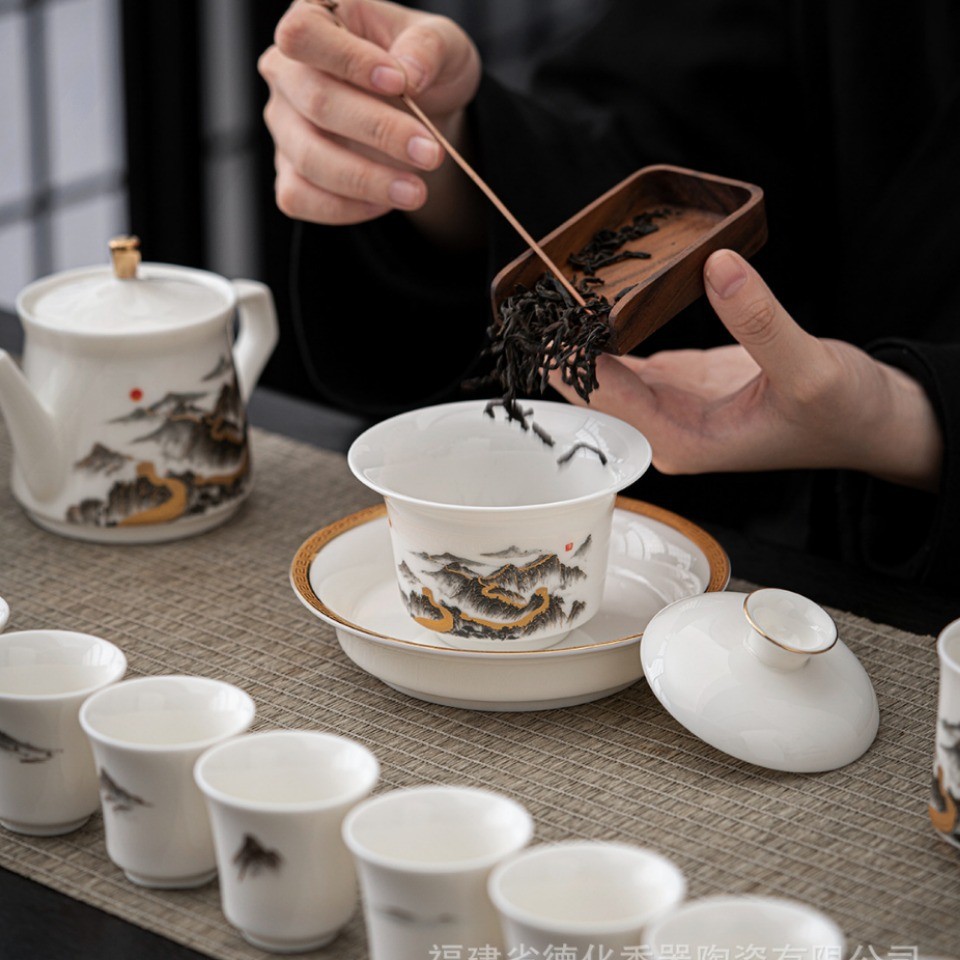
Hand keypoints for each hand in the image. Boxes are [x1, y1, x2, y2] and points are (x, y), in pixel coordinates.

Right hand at [259, 0, 480, 227]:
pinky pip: (299, 198)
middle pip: (316, 102)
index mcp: (314, 18)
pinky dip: (345, 208)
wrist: (426, 112)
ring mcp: (283, 125)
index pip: (304, 35)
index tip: (400, 83)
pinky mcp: (290, 172)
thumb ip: (427, 48)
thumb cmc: (422, 65)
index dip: (349, 61)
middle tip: (431, 153)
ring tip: (417, 191)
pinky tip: (386, 202)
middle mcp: (286, 72)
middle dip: (379, 132)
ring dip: (367, 180)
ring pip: (308, 157)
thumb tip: (409, 73)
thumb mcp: (441, 43)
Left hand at [549, 250, 942, 491]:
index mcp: (682, 441)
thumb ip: (762, 323)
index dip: (570, 360)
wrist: (871, 420)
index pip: (607, 400)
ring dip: (579, 336)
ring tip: (546, 290)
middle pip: (593, 388)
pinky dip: (610, 329)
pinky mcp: (681, 380)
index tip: (541, 321)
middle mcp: (665, 428)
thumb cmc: (844, 415)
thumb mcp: (811, 370)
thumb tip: (718, 267)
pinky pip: (630, 355)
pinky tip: (587, 302)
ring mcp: (669, 403)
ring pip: (607, 370)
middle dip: (562, 347)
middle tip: (530, 296)